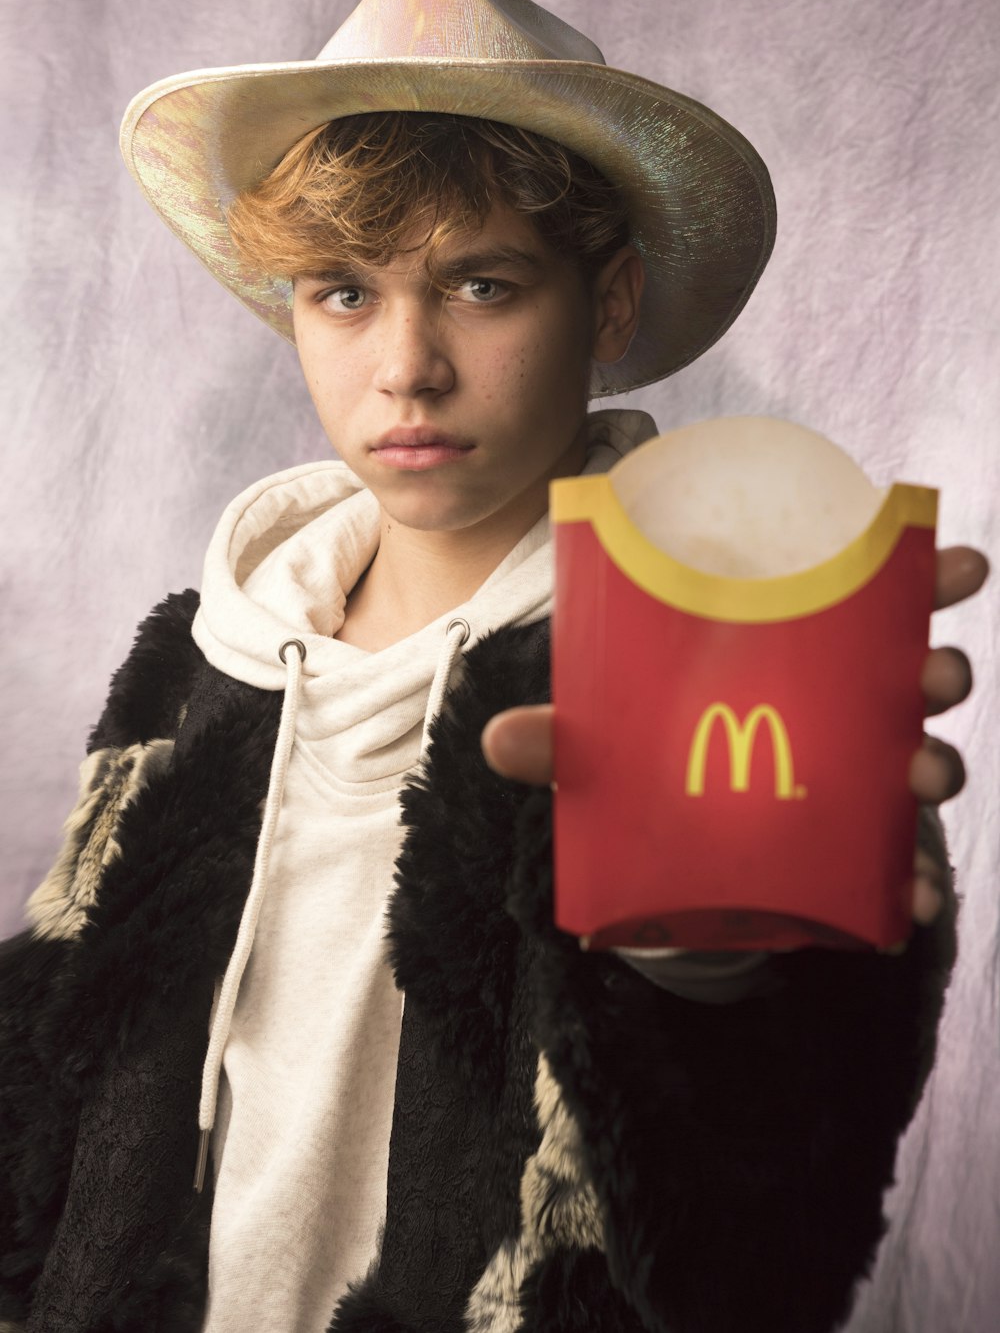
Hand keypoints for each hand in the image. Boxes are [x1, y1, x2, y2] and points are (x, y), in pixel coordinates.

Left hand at [481, 546, 989, 927]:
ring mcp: (852, 777)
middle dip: (936, 669)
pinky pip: (897, 860)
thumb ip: (563, 739)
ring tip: (921, 775)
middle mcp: (836, 707)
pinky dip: (909, 878)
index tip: (957, 562)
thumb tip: (496, 739)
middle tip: (934, 676)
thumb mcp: (604, 745)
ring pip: (919, 756)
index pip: (863, 601)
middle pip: (910, 675)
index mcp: (789, 656)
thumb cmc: (646, 763)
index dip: (920, 576)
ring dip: (936, 761)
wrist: (662, 862)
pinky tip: (909, 899)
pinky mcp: (851, 848)